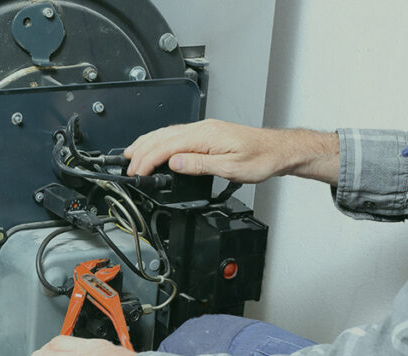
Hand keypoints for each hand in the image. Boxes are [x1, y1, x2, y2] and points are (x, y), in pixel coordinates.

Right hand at [123, 119, 339, 185]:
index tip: (138, 173)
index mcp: (205, 136)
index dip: (148, 160)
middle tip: (128, 168)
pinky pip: (175, 135)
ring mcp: (203, 130)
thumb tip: (174, 163)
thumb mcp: (230, 168)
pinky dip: (159, 142)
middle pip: (162, 137)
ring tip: (131, 154)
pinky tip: (155, 147)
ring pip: (166, 133)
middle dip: (141, 152)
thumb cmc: (261, 159)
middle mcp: (202, 129)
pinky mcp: (206, 134)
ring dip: (146, 144)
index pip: (167, 146)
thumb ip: (199, 165)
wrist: (279, 151)